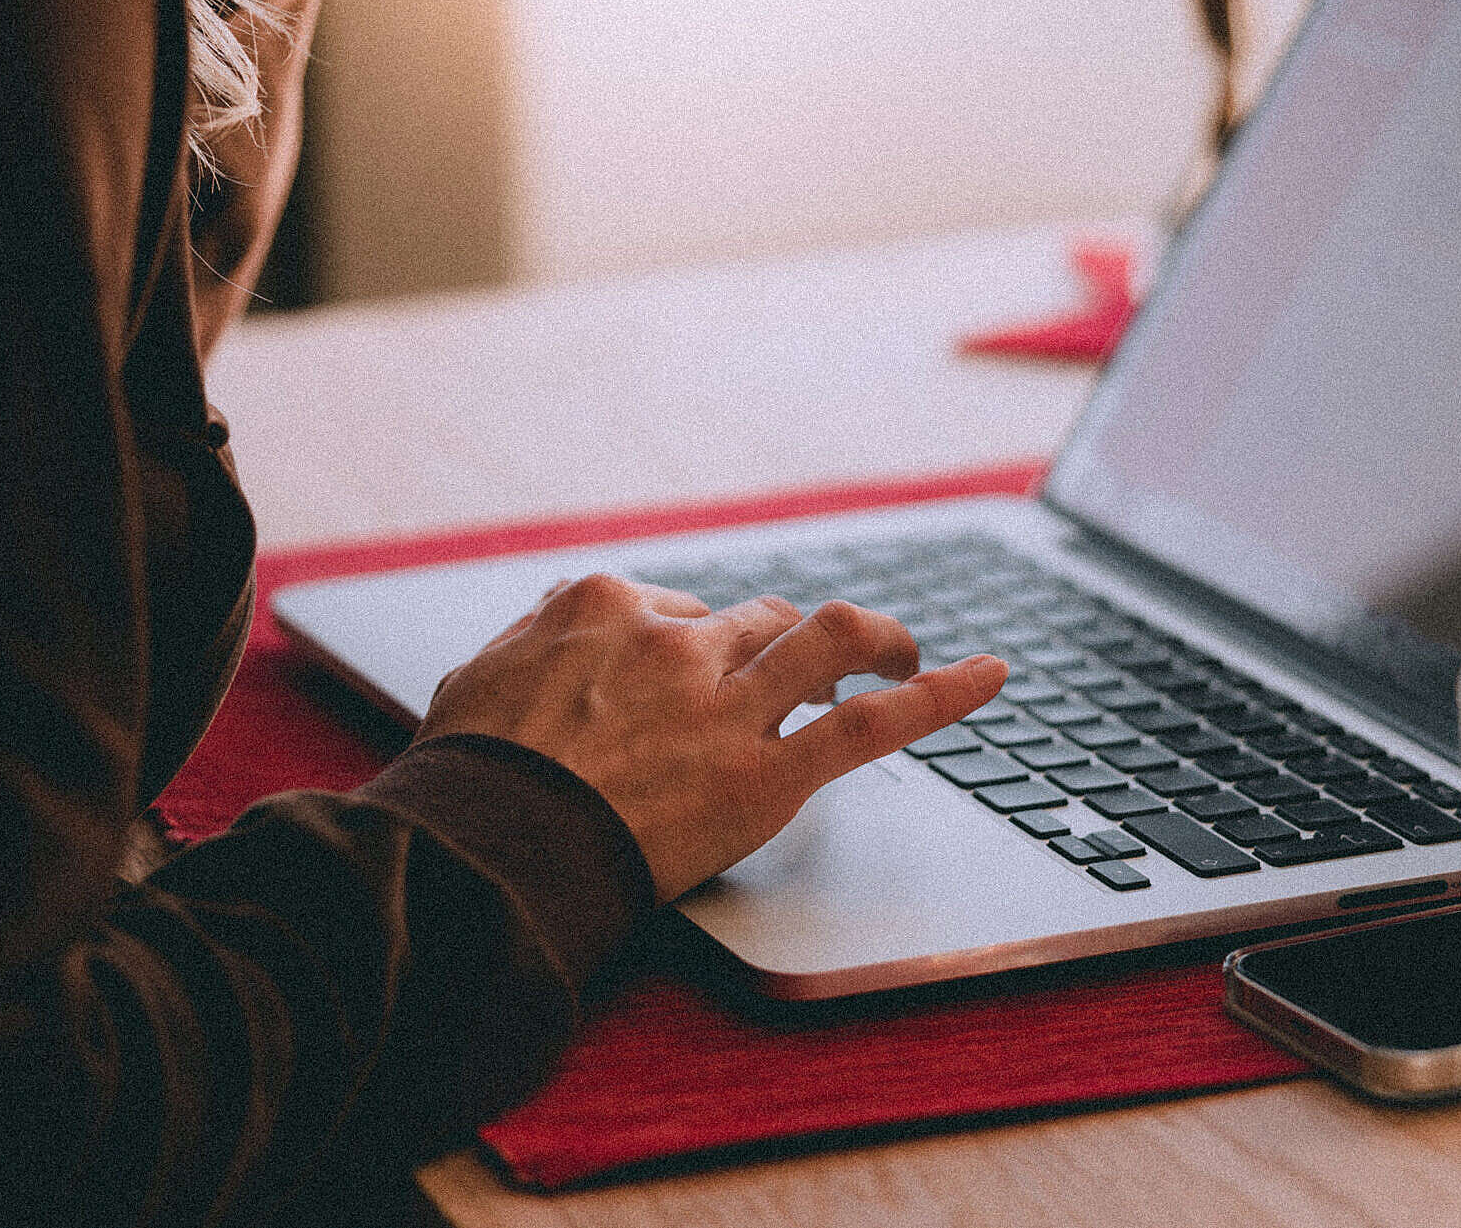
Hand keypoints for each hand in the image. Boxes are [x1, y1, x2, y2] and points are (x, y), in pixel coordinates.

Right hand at [417, 574, 1007, 901]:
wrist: (485, 854)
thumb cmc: (470, 777)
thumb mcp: (480, 673)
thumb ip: (538, 636)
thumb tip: (566, 622)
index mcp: (608, 606)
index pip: (686, 610)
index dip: (701, 647)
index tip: (699, 679)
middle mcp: (680, 643)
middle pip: (761, 623)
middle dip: (782, 645)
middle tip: (799, 675)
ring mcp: (727, 706)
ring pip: (826, 643)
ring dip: (876, 638)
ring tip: (901, 648)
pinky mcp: (764, 776)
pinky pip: (870, 724)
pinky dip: (939, 696)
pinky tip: (990, 678)